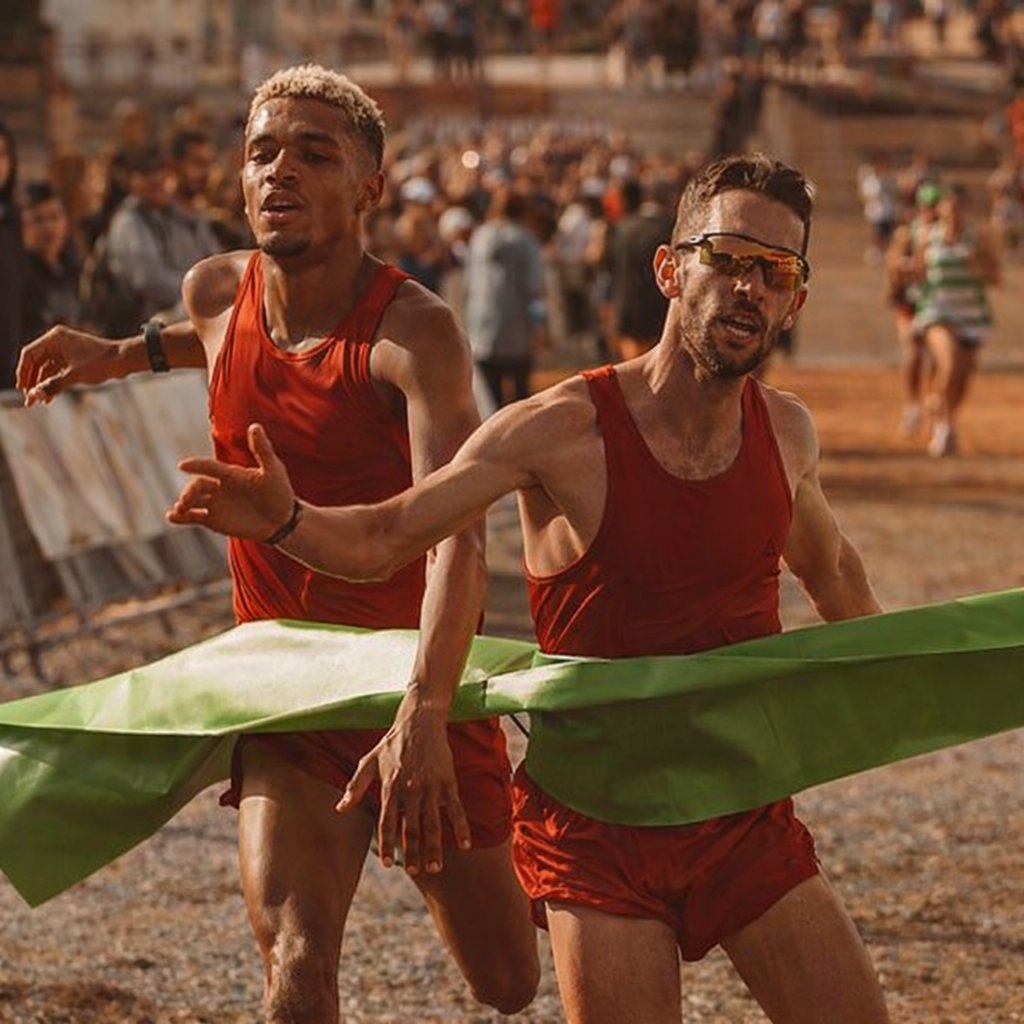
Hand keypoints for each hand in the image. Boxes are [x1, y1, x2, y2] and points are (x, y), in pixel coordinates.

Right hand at [17, 326, 123, 405]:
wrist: (124, 360)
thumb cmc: (101, 363)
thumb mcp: (75, 376)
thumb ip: (53, 385)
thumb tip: (34, 396)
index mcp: (55, 338)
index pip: (29, 354)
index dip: (23, 372)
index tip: (22, 388)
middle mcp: (58, 341)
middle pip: (36, 362)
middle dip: (32, 381)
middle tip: (29, 399)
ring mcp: (65, 349)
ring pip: (47, 368)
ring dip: (42, 384)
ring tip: (38, 401)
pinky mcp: (73, 358)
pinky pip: (57, 370)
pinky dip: (53, 382)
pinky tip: (50, 397)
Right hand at [167, 423, 295, 540]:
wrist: (282, 520)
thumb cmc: (279, 492)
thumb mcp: (273, 470)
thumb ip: (262, 450)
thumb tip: (255, 426)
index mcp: (230, 473)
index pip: (210, 467)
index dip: (196, 465)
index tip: (183, 465)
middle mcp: (219, 486)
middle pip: (198, 485)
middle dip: (190, 491)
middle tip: (186, 500)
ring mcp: (215, 503)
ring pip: (193, 501)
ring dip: (183, 504)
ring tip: (179, 510)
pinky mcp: (213, 520)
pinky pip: (193, 517)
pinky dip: (181, 517)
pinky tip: (171, 517)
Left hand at [336, 690, 470, 874]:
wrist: (420, 720)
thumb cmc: (392, 743)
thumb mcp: (368, 761)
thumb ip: (355, 786)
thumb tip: (340, 808)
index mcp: (390, 787)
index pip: (386, 823)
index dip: (387, 845)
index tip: (388, 865)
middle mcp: (410, 789)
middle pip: (411, 828)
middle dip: (412, 852)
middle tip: (413, 871)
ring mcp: (431, 786)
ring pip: (433, 823)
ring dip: (434, 847)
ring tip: (435, 868)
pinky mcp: (448, 781)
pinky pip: (455, 808)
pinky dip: (461, 827)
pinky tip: (464, 844)